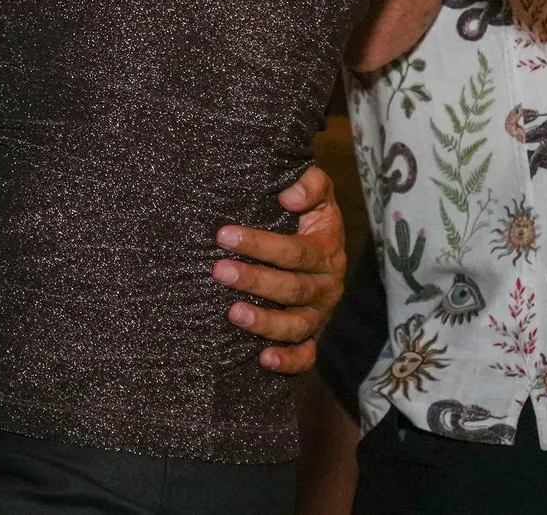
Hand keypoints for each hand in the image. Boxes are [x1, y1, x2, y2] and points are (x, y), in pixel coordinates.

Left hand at [216, 160, 349, 371]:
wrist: (325, 244)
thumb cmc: (310, 215)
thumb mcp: (319, 193)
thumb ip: (310, 185)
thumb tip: (289, 196)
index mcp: (327, 250)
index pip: (294, 251)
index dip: (259, 244)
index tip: (224, 235)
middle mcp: (326, 285)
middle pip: (292, 288)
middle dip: (254, 281)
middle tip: (219, 272)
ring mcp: (319, 313)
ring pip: (297, 325)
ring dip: (265, 322)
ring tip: (233, 313)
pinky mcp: (312, 335)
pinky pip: (306, 356)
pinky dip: (289, 361)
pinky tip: (264, 360)